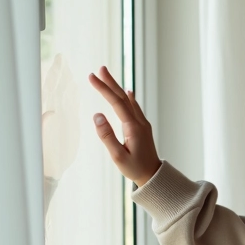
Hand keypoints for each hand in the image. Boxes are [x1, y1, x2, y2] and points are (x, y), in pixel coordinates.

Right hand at [89, 65, 160, 187]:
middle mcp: (139, 122)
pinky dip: (128, 97)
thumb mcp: (118, 156)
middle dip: (110, 82)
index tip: (91, 77)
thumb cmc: (135, 168)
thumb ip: (107, 136)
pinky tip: (127, 92)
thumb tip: (97, 116)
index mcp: (133, 127)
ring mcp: (142, 124)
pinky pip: (134, 107)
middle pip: (123, 97)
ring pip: (128, 101)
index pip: (116, 102)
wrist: (154, 175)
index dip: (103, 88)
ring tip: (107, 76)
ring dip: (117, 87)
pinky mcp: (143, 127)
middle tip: (99, 69)